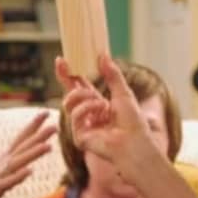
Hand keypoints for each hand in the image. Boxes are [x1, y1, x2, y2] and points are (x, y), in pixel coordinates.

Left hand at [0, 111, 54, 197]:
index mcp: (3, 163)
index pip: (20, 141)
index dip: (31, 127)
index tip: (44, 112)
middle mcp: (5, 171)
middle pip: (24, 151)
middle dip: (38, 139)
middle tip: (56, 126)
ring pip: (19, 166)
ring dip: (33, 156)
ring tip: (48, 146)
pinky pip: (6, 184)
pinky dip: (17, 177)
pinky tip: (29, 171)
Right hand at [54, 55, 158, 172]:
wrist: (135, 142)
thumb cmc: (133, 122)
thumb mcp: (123, 92)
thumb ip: (112, 75)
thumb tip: (103, 55)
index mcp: (98, 105)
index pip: (80, 87)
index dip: (70, 75)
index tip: (62, 60)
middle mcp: (88, 115)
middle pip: (70, 94)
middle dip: (65, 78)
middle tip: (63, 64)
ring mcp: (82, 127)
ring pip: (69, 103)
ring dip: (83, 96)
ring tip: (100, 101)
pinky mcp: (79, 138)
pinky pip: (74, 116)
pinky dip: (86, 109)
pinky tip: (101, 111)